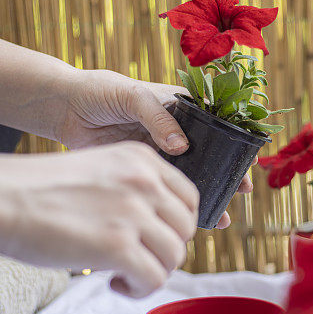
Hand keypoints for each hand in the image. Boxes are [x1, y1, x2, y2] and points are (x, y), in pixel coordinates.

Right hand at [0, 142, 199, 296]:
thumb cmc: (39, 189)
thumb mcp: (99, 170)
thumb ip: (132, 189)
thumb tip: (157, 228)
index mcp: (142, 159)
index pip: (189, 198)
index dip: (176, 225)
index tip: (154, 238)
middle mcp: (145, 181)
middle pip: (185, 229)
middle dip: (165, 250)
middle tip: (137, 260)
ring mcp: (133, 213)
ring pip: (175, 255)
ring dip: (154, 272)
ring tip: (124, 275)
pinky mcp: (118, 246)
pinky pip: (154, 278)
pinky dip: (139, 289)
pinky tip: (116, 284)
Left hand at [56, 69, 252, 227]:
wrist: (65, 109)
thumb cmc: (101, 92)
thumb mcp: (133, 96)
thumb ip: (158, 118)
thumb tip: (182, 146)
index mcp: (182, 108)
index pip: (218, 126)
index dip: (235, 145)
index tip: (247, 163)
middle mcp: (177, 133)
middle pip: (211, 156)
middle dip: (227, 176)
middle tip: (240, 194)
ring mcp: (161, 155)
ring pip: (192, 178)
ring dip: (208, 196)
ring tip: (221, 219)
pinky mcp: (144, 174)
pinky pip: (167, 192)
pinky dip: (179, 206)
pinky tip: (190, 222)